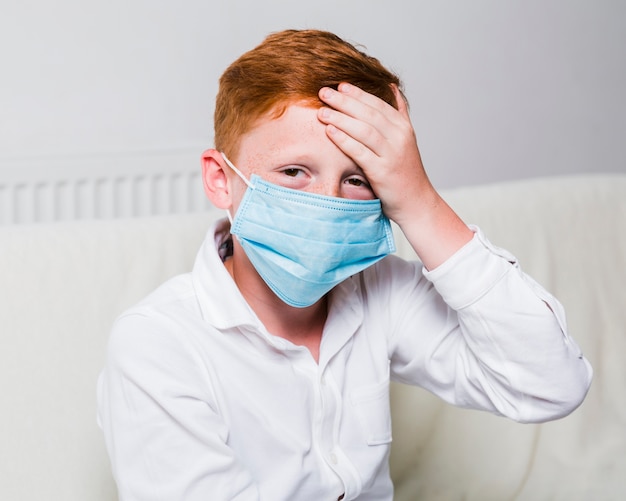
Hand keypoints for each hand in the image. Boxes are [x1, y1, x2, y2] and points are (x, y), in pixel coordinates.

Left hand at [317, 82, 430, 225]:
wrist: (416, 202)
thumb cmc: (406, 171)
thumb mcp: (406, 138)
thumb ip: (399, 113)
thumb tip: (391, 86)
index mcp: (403, 128)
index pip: (378, 104)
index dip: (358, 94)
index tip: (340, 85)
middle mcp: (399, 138)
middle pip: (369, 114)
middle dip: (345, 102)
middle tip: (324, 92)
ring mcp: (392, 155)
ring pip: (364, 130)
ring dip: (341, 119)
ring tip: (322, 112)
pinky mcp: (382, 172)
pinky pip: (360, 152)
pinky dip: (344, 140)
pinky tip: (330, 132)